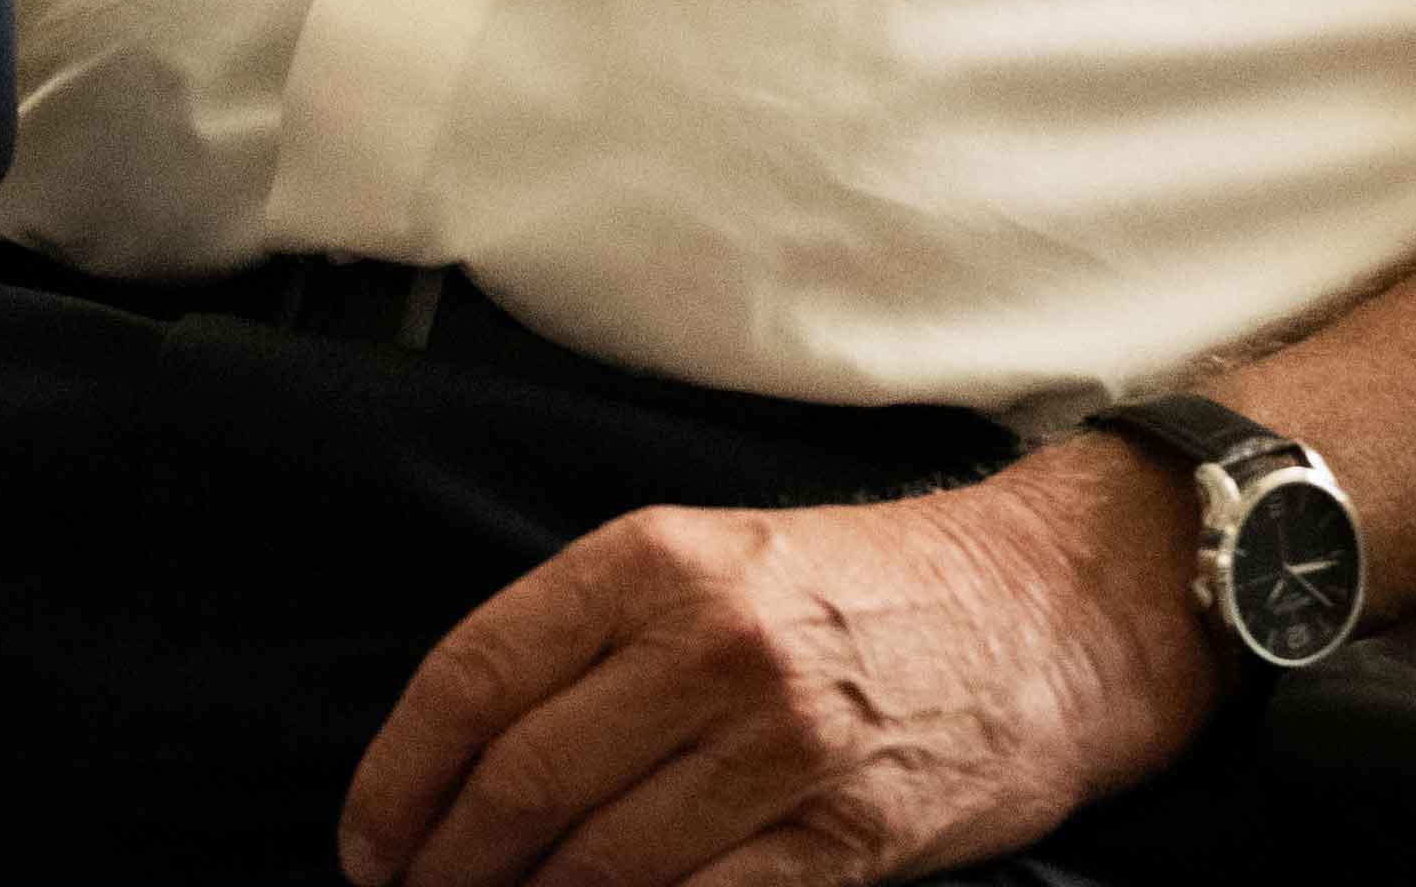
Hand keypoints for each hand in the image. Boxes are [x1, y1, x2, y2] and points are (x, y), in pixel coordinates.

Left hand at [336, 439, 1221, 886]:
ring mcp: (777, 747)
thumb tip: (461, 760)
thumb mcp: (717, 561)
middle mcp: (709, 645)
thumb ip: (595, 638)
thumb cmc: (865, 595)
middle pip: (520, 787)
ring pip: (595, 868)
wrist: (1047, 616)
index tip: (369, 843)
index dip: (397, 780)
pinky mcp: (839, 841)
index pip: (473, 679)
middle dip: (446, 870)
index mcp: (657, 560)